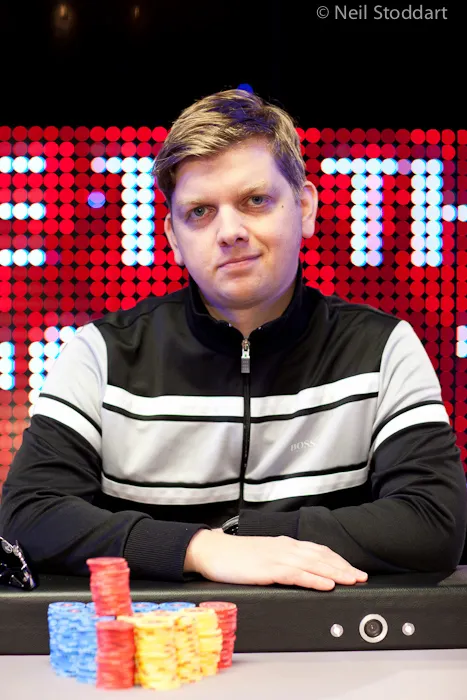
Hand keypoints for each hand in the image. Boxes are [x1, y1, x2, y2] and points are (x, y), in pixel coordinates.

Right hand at [184, 530, 367, 589]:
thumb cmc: (236, 556)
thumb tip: (299, 571)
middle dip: (343, 567)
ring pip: (314, 564)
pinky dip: (315, 579)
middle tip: (362, 576)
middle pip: (321, 556)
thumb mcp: (263, 555)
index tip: (353, 569)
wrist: (213, 551)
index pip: (318, 550)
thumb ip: (281, 560)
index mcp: (284, 544)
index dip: (337, 560)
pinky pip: (297, 574)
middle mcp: (285, 547)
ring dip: (336, 572)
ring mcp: (278, 557)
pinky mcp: (269, 569)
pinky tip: (327, 585)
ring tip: (352, 580)